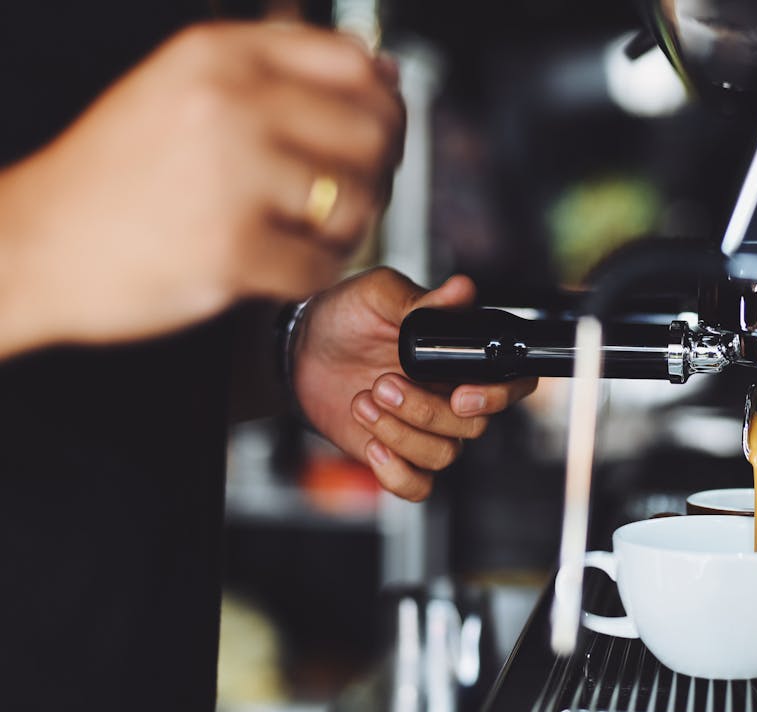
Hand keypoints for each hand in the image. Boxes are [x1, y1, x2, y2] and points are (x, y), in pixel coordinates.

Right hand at [0, 20, 403, 357]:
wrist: (36, 243)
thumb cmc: (118, 175)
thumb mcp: (185, 89)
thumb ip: (278, 76)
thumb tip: (384, 74)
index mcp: (222, 55)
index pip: (356, 64)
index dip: (384, 105)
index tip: (375, 135)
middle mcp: (230, 104)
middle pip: (372, 133)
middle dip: (374, 173)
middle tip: (344, 197)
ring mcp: (231, 177)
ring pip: (357, 203)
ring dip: (345, 229)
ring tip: (302, 233)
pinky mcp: (232, 249)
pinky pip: (320, 267)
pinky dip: (308, 275)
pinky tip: (275, 264)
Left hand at [291, 267, 538, 500]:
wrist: (300, 352)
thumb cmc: (345, 317)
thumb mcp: (378, 295)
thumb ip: (421, 299)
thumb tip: (462, 291)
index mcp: (462, 358)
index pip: (513, 384)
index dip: (499, 396)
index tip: (460, 394)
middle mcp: (454, 397)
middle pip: (473, 425)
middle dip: (425, 410)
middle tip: (383, 382)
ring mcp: (428, 430)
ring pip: (445, 455)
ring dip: (401, 433)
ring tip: (364, 402)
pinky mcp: (400, 455)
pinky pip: (419, 486)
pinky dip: (397, 473)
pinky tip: (372, 444)